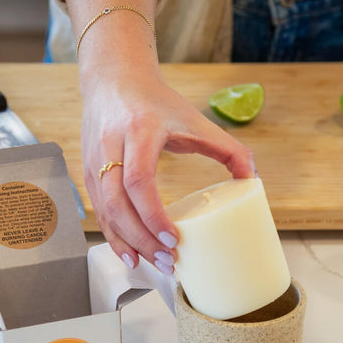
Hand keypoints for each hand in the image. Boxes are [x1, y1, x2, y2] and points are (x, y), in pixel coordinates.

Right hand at [80, 64, 255, 272]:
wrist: (114, 79)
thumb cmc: (156, 101)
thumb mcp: (195, 119)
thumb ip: (229, 148)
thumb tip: (254, 181)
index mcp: (139, 131)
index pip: (138, 180)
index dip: (153, 214)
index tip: (174, 236)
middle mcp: (111, 147)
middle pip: (118, 204)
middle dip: (142, 238)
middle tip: (168, 260)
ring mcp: (94, 161)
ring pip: (105, 212)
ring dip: (128, 243)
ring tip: (155, 264)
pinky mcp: (87, 172)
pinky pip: (99, 211)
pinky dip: (114, 237)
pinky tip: (132, 255)